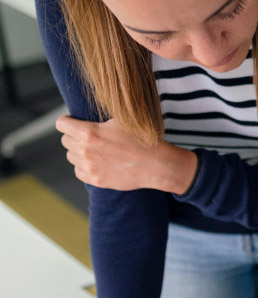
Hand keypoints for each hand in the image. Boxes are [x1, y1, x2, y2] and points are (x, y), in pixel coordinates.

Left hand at [57, 115, 197, 193]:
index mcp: (89, 133)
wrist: (156, 165)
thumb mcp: (119, 121)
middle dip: (74, 137)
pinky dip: (84, 167)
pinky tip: (97, 163)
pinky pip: (78, 171)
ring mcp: (90, 167)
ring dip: (79, 152)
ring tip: (95, 150)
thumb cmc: (140, 139)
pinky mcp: (96, 180)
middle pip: (65, 141)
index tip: (73, 123)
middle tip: (89, 137)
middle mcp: (86, 151)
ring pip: (71, 156)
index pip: (61, 124)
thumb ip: (97, 120)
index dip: (67, 122)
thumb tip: (84, 117)